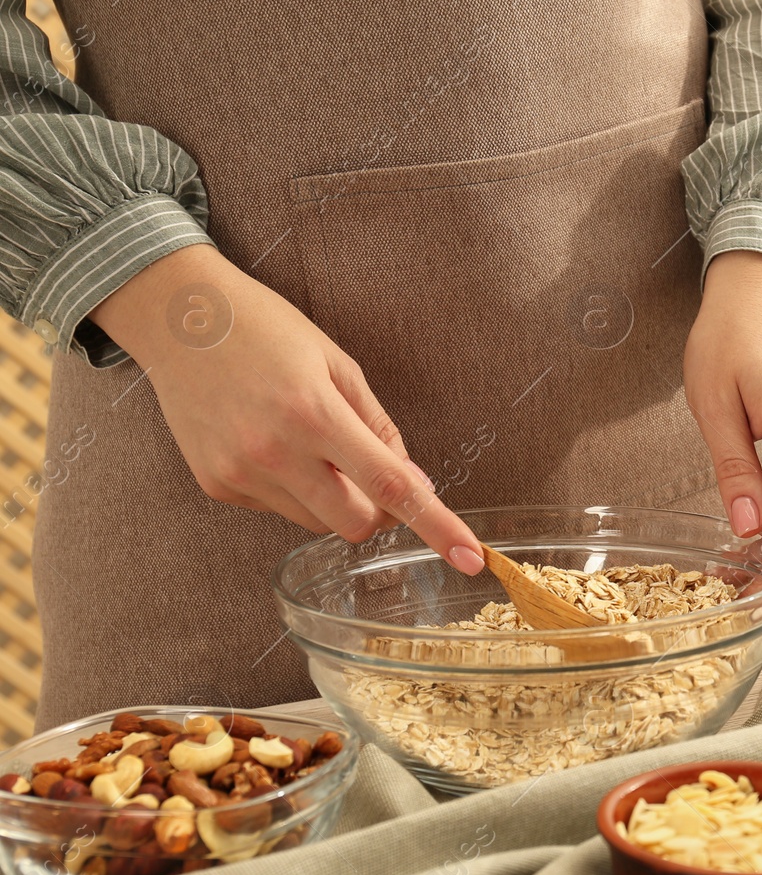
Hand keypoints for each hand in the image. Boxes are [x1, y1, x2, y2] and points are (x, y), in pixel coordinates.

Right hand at [90, 245, 485, 573]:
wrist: (177, 317)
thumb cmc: (266, 329)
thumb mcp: (337, 364)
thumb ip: (379, 428)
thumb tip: (414, 483)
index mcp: (314, 413)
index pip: (391, 485)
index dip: (437, 526)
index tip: (472, 557)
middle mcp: (274, 451)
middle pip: (355, 524)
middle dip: (377, 512)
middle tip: (370, 473)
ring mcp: (239, 473)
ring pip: (317, 523)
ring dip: (333, 499)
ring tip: (308, 443)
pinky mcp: (216, 485)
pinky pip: (278, 510)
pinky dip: (292, 490)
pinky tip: (270, 443)